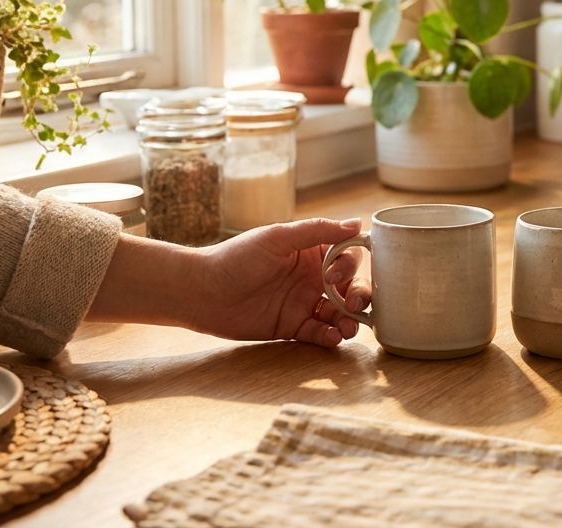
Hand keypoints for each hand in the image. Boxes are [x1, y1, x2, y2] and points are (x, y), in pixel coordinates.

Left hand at [187, 218, 369, 346]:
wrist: (202, 292)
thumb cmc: (236, 258)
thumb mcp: (277, 237)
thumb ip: (317, 230)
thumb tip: (356, 223)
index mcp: (311, 252)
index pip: (347, 256)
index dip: (350, 267)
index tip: (335, 276)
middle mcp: (311, 277)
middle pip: (350, 287)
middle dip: (359, 297)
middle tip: (353, 306)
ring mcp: (302, 303)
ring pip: (339, 313)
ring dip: (349, 320)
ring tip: (347, 329)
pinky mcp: (292, 326)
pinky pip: (319, 332)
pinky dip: (330, 336)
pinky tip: (331, 337)